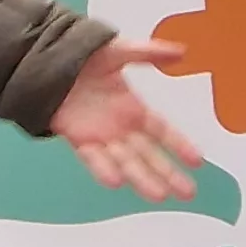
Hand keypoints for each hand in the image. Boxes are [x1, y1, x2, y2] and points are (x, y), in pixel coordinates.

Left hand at [50, 39, 201, 200]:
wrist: (47, 60)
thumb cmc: (84, 56)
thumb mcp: (120, 51)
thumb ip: (148, 53)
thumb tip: (181, 52)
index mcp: (133, 110)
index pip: (162, 131)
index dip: (179, 145)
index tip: (198, 161)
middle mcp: (120, 128)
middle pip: (149, 155)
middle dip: (168, 174)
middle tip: (188, 193)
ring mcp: (100, 136)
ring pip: (125, 162)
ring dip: (141, 179)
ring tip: (160, 195)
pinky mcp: (77, 138)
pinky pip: (92, 157)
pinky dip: (102, 168)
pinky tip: (116, 181)